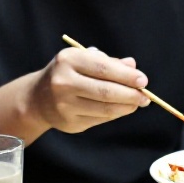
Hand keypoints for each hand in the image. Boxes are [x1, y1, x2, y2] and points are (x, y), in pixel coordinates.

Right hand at [26, 45, 148, 133]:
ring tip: (138, 103)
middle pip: (106, 91)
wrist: (37, 98)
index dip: (126, 76)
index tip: (143, 81)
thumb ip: (108, 62)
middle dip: (131, 94)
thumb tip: (133, 66)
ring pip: (105, 108)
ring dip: (127, 107)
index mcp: (68, 60)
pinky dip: (115, 114)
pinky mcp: (70, 123)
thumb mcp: (83, 60)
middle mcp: (63, 82)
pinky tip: (122, 109)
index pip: (103, 68)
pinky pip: (100, 119)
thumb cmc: (67, 74)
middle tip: (146, 96)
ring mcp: (65, 105)